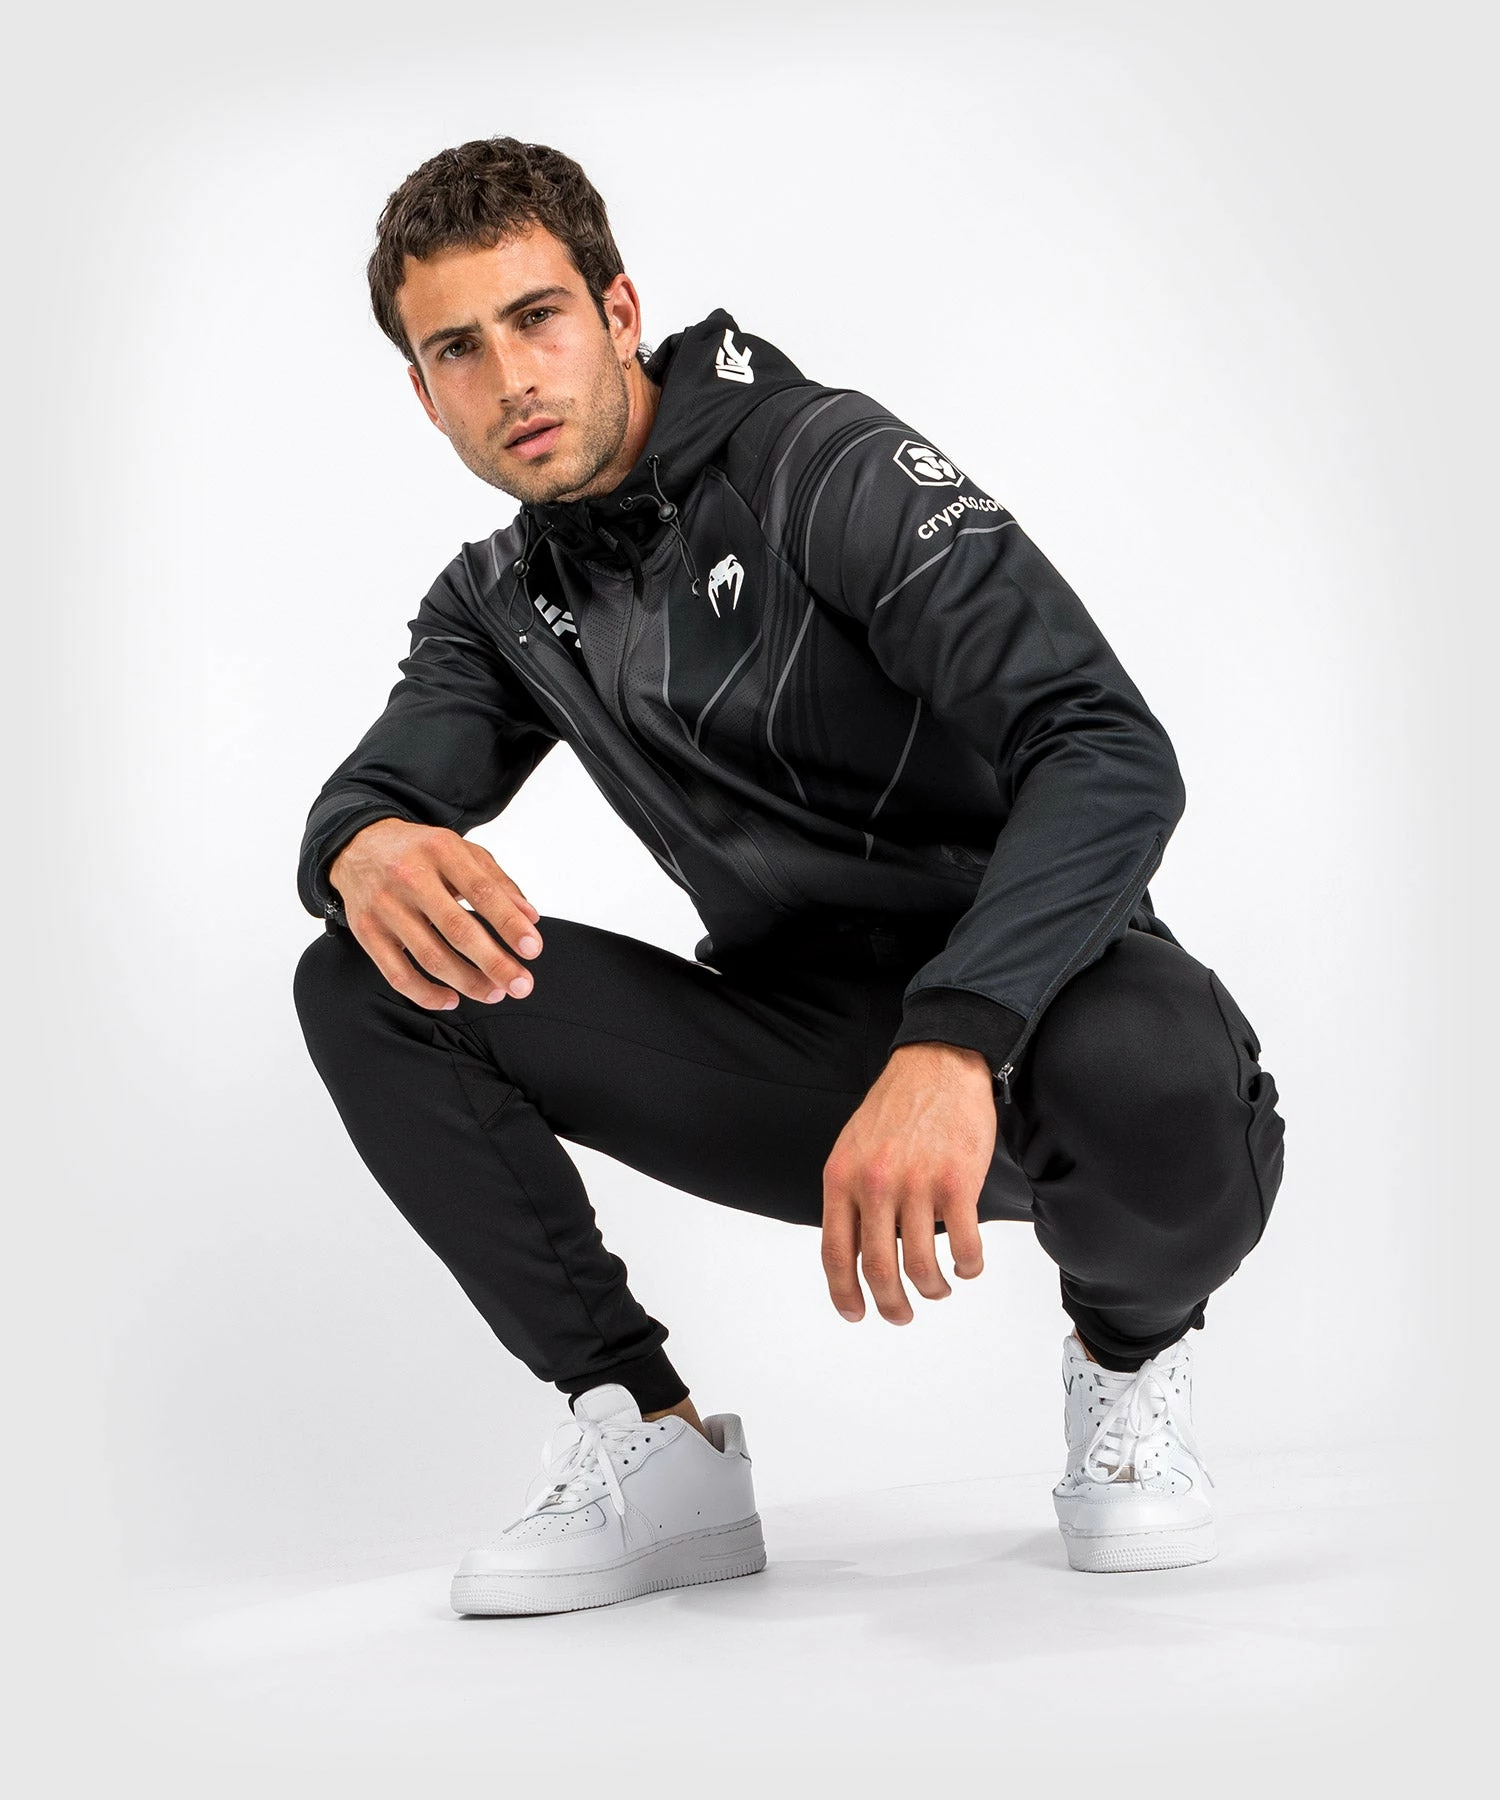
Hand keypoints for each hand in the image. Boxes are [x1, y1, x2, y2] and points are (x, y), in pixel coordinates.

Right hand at [328, 819, 542, 1010]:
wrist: (358, 845)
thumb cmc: (420, 851)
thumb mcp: (462, 851)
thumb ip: (498, 882)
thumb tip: (530, 918)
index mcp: (441, 850)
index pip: (482, 891)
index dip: (509, 923)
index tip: (533, 949)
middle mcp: (409, 876)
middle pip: (457, 929)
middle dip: (494, 962)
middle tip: (521, 984)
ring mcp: (384, 906)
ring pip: (430, 957)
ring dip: (467, 982)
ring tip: (494, 993)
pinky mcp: (366, 931)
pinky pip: (397, 975)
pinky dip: (427, 994)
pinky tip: (452, 999)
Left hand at [821, 1042, 992, 1323]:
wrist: (937, 1064)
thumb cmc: (896, 1107)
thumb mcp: (852, 1148)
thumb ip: (849, 1195)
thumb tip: (853, 1252)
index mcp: (842, 1178)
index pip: (835, 1253)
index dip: (843, 1294)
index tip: (854, 1314)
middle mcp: (875, 1184)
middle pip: (878, 1270)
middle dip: (891, 1305)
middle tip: (901, 1315)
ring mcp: (917, 1184)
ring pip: (922, 1266)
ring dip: (933, 1290)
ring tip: (939, 1289)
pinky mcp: (958, 1182)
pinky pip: (964, 1246)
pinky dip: (968, 1267)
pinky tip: (968, 1266)